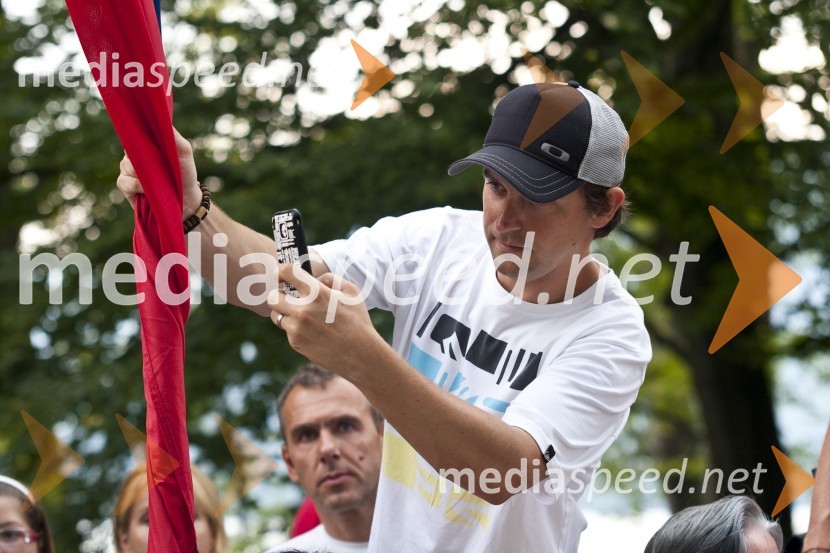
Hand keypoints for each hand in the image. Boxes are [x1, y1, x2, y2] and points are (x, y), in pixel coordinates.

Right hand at [116, 128, 201, 218]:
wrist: (187, 199)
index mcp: (145, 145)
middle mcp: (133, 156)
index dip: (137, 134)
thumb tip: (164, 121)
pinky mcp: (126, 187)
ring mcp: (127, 171)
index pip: (134, 134)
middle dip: (143, 157)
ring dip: (144, 173)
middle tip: (159, 164)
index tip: (146, 138)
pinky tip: (148, 190)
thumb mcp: (184, 152)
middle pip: (129, 150)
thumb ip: (174, 137)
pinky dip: (137, 185)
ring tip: (159, 179)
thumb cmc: (185, 173)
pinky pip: (125, 181)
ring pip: (127, 166)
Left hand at [267, 264, 385, 380]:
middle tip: (286, 297)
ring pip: (276, 315)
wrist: (360, 354)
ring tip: (300, 315)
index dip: (282, 270)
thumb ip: (330, 279)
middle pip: (272, 296)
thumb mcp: (352, 292)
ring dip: (284, 312)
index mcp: (317, 293)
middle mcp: (303, 309)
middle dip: (278, 295)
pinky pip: (286, 330)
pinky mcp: (295, 342)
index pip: (287, 272)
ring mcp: (297, 328)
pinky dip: (294, 328)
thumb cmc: (358, 321)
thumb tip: (314, 278)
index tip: (282, 273)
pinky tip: (311, 331)